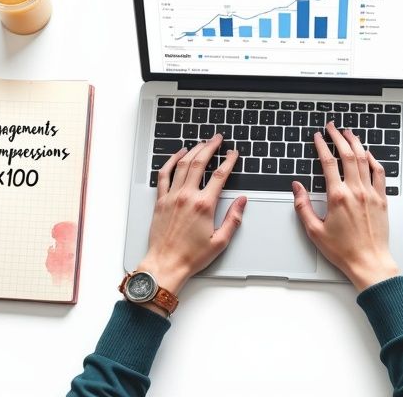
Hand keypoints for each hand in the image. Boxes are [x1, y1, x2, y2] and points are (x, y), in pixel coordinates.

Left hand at [136, 135, 245, 310]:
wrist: (165, 265)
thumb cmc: (191, 257)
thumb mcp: (220, 241)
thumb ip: (233, 219)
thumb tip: (242, 201)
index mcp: (204, 205)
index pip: (220, 175)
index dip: (229, 161)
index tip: (233, 154)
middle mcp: (187, 196)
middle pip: (200, 162)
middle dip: (211, 147)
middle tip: (217, 138)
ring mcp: (172, 196)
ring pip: (183, 164)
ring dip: (193, 150)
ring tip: (202, 142)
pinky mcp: (160, 201)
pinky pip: (164, 175)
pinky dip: (171, 161)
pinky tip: (178, 154)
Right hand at [292, 121, 399, 290]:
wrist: (369, 262)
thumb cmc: (343, 250)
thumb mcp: (314, 231)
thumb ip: (302, 206)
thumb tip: (296, 187)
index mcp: (338, 197)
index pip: (328, 163)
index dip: (321, 146)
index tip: (317, 137)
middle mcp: (356, 191)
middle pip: (347, 155)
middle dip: (338, 137)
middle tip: (332, 127)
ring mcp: (371, 194)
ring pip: (364, 159)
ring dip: (356, 143)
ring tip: (349, 133)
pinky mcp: (382, 199)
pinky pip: (379, 173)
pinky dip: (373, 160)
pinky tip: (368, 154)